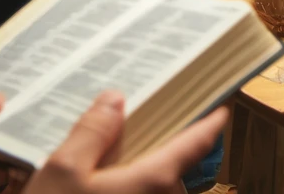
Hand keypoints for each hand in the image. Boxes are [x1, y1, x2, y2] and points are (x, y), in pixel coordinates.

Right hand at [22, 91, 227, 193]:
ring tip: (104, 174)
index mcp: (153, 180)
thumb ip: (93, 132)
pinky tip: (100, 190)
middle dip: (158, 156)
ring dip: (141, 183)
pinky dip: (131, 193)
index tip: (222, 108)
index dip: (211, 123)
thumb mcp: (61, 172)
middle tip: (133, 139)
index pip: (197, 143)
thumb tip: (116, 99)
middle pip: (174, 173)